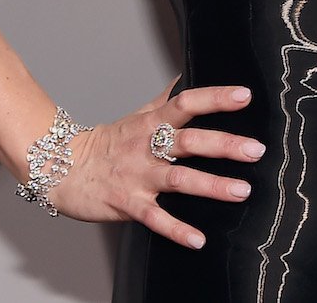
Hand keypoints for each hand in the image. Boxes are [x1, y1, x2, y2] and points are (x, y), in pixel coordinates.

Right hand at [41, 78, 265, 249]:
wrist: (61, 169)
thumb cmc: (106, 143)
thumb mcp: (137, 116)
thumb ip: (166, 99)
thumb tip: (188, 77)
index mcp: (151, 123)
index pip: (186, 103)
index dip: (215, 98)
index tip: (244, 95)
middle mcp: (147, 147)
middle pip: (188, 141)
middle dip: (223, 145)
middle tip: (256, 149)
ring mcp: (137, 176)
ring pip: (177, 179)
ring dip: (211, 186)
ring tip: (241, 191)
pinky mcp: (127, 204)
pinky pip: (155, 218)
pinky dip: (176, 230)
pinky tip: (198, 240)